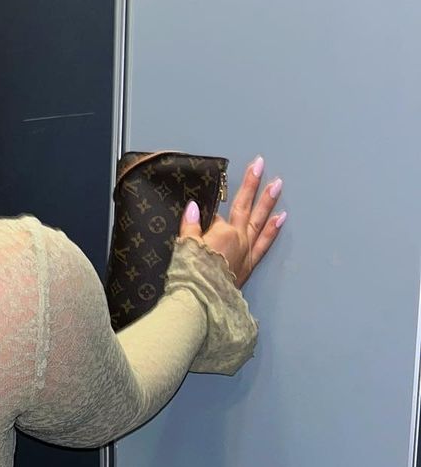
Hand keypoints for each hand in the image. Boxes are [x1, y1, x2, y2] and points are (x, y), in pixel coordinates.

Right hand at [178, 156, 285, 288]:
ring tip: (278, 184)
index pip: (216, 215)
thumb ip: (190, 227)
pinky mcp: (250, 265)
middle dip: (252, 184)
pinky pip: (265, 244)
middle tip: (260, 163)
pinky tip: (280, 218)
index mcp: (222, 231)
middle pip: (245, 206)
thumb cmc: (191, 274)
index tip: (202, 209)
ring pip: (259, 221)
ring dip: (268, 202)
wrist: (201, 302)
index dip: (209, 210)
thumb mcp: (185, 248)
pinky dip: (273, 231)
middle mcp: (238, 237)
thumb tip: (192, 207)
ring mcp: (247, 251)